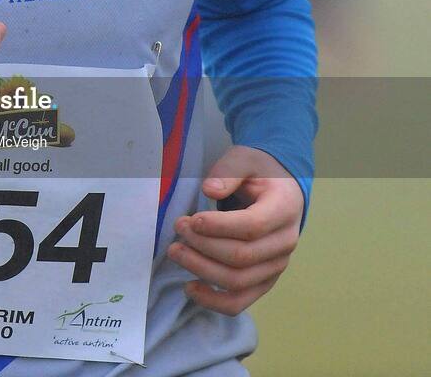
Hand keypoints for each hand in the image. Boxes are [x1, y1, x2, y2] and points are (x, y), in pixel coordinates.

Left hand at [167, 145, 303, 315]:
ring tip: (176, 252)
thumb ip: (228, 171)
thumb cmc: (260, 172)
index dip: (219, 226)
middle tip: (178, 229)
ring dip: (203, 270)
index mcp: (284, 209)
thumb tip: (209, 190)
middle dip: (203, 246)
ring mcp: (276, 265)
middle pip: (242, 256)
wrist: (281, 188)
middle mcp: (285, 242)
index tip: (191, 219)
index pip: (252, 226)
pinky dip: (215, 301)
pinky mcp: (264, 280)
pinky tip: (190, 288)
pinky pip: (241, 301)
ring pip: (239, 281)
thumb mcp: (246, 159)